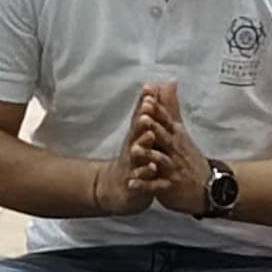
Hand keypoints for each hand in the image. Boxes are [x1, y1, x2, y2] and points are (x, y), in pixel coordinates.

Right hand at [87, 91, 160, 214]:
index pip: (140, 117)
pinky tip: (152, 170)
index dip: (144, 105)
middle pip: (136, 134)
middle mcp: (132, 148)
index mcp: (137, 136)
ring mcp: (132, 166)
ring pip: (136, 155)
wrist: (117, 187)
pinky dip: (146, 176)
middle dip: (141, 124)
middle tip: (146, 115)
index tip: (150, 91)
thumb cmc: (133, 156)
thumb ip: (147, 109)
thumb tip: (153, 84)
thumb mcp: (140, 132)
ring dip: (142, 147)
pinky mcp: (134, 183)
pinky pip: (140, 179)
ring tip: (149, 138)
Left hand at [128, 80, 215, 217]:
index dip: (157, 110)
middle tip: (142, 118)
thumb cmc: (188, 156)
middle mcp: (175, 150)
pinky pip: (155, 186)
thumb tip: (168, 82)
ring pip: (159, 160)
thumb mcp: (180, 130)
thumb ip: (171, 107)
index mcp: (176, 136)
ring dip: (147, 155)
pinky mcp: (169, 187)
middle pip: (164, 137)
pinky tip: (131, 183)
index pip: (166, 120)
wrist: (207, 187)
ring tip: (133, 150)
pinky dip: (144, 185)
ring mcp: (173, 169)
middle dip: (154, 128)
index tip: (148, 98)